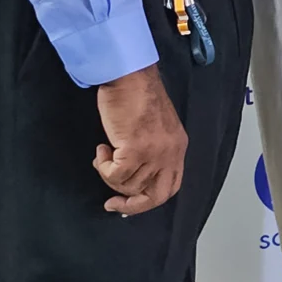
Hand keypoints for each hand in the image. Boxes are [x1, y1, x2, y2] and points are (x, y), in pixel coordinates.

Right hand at [94, 65, 186, 214]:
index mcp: (178, 147)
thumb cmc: (137, 95)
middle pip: (156, 196)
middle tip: (112, 203)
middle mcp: (171, 153)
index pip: (171, 186)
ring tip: (105, 153)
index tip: (129, 203)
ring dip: (110, 175)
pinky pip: (115, 174)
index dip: (150, 199)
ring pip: (129, 185)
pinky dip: (103, 167)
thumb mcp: (155, 127)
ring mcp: (155, 152)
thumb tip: (134, 175)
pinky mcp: (136, 149)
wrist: (130, 76)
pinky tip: (103, 149)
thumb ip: (152, 150)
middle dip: (132, 205)